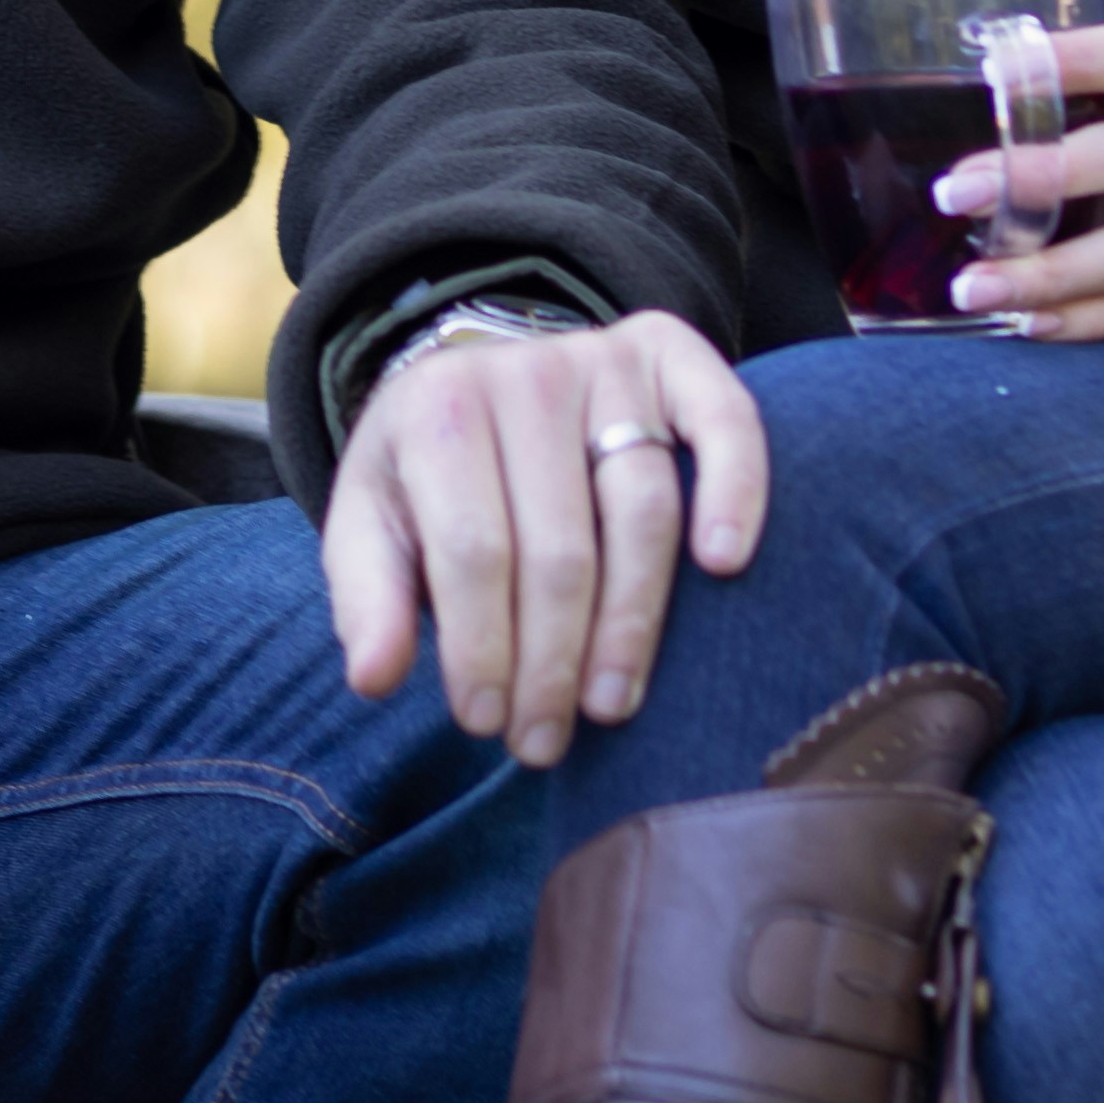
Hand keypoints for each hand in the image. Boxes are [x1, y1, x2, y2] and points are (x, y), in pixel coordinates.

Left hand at [321, 309, 766, 766]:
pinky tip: (724, 563)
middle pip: (560, 547)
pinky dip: (735, 488)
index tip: (486, 723)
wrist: (478, 385)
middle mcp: (527, 374)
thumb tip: (372, 678)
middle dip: (553, 662)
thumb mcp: (374, 526)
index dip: (482, 648)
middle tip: (544, 741)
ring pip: (642, 510)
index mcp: (439, 410)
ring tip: (611, 705)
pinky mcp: (672, 361)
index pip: (472, 550)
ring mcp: (606, 364)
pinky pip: (724, 420)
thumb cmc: (429, 480)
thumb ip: (368, 599)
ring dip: (632, 623)